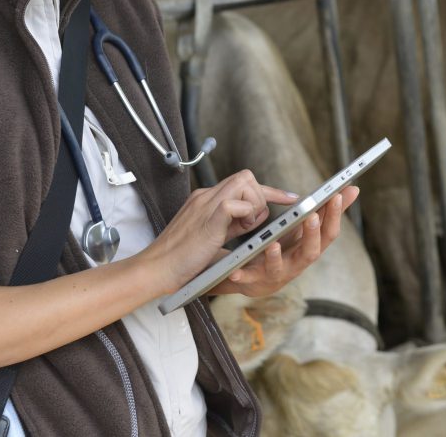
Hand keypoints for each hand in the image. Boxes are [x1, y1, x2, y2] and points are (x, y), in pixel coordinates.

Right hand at [144, 169, 298, 293]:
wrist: (156, 269)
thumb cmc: (182, 259)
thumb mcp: (212, 237)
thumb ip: (230, 225)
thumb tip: (252, 221)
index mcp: (207, 200)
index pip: (243, 183)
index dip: (268, 191)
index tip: (289, 198)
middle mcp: (206, 196)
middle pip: (246, 176)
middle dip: (261, 197)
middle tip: (254, 223)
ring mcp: (206, 204)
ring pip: (244, 182)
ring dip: (254, 206)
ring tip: (244, 229)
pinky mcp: (207, 218)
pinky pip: (235, 203)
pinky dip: (245, 215)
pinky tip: (238, 231)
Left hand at [208, 185, 358, 297]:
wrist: (257, 278)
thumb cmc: (286, 249)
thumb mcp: (306, 229)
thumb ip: (328, 212)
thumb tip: (353, 189)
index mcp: (310, 248)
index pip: (328, 234)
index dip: (335, 216)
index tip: (336, 195)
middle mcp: (297, 264)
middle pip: (310, 252)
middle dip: (312, 235)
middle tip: (311, 216)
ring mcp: (277, 274)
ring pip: (280, 268)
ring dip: (277, 257)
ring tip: (273, 244)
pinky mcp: (255, 281)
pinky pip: (249, 279)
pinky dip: (243, 275)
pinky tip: (236, 270)